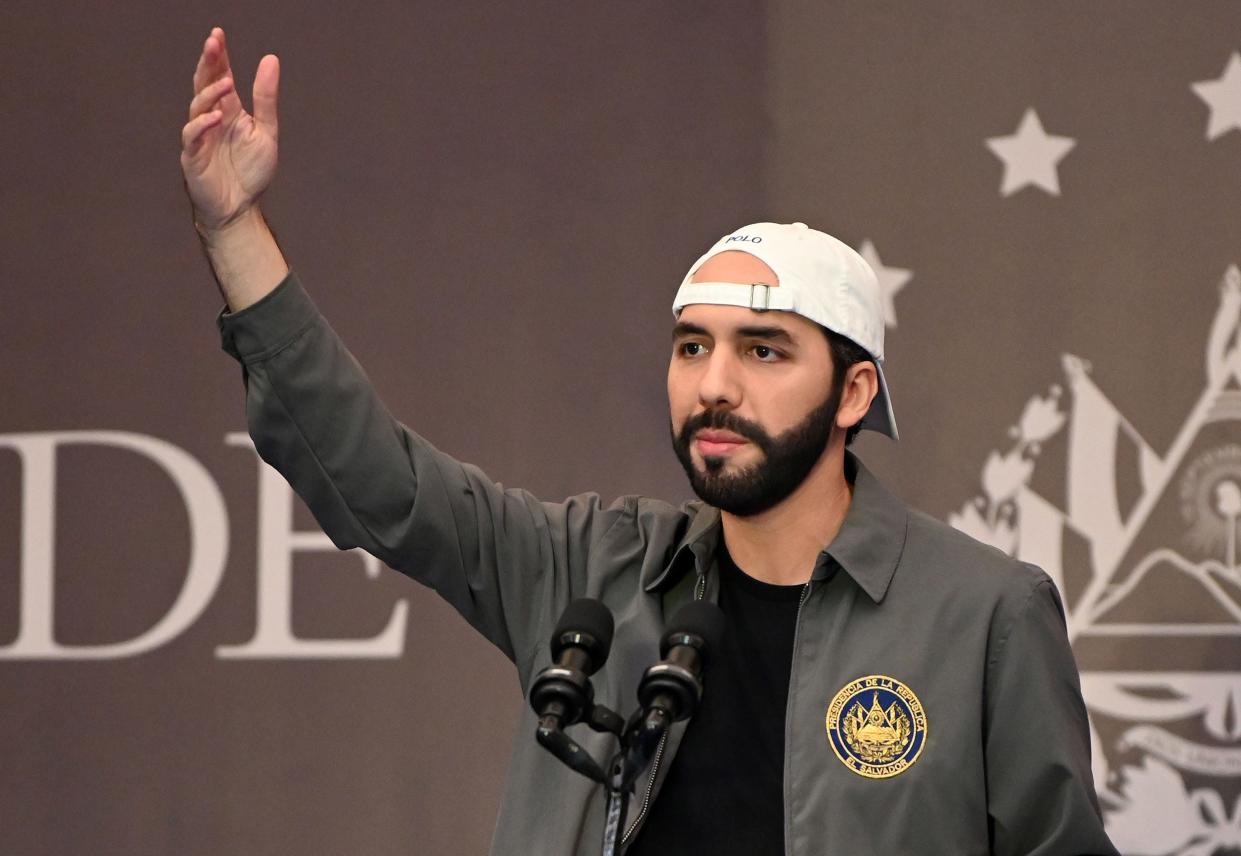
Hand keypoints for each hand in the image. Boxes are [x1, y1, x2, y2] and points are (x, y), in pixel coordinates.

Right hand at [180, 27, 279, 231]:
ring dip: (210, 93)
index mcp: (228, 110)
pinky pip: (193, 136)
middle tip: (213, 43)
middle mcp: (211, 119)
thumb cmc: (250, 171)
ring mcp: (199, 137)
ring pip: (197, 107)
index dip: (218, 56)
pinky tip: (216, 116)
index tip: (218, 35)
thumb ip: (266, 98)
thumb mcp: (266, 131)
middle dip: (207, 64)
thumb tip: (270, 60)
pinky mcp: (193, 157)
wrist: (240, 208)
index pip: (219, 76)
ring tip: (226, 82)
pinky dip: (203, 125)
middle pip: (204, 85)